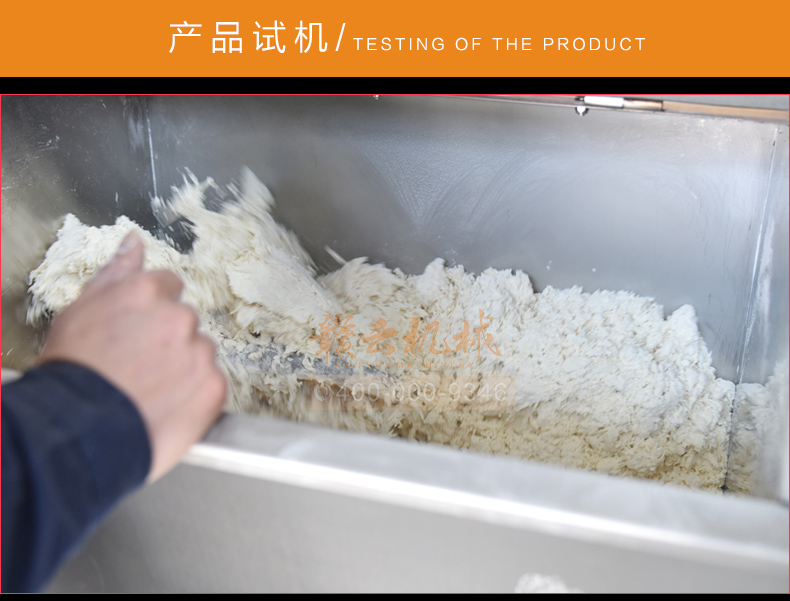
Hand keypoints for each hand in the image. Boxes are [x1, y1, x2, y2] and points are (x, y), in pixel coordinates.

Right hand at [39, 231, 226, 480]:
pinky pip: (212, 385)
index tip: (140, 332)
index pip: (169, 286)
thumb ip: (116, 273)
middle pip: (185, 322)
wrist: (80, 431)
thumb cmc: (73, 372)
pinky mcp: (214, 388)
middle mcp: (179, 318)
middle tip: (139, 366)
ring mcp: (199, 353)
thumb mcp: (82, 310)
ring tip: (150, 390)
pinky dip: (196, 396)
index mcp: (146, 293)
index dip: (152, 311)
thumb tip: (135, 241)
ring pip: (200, 353)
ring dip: (184, 367)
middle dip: (168, 340)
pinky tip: (167, 407)